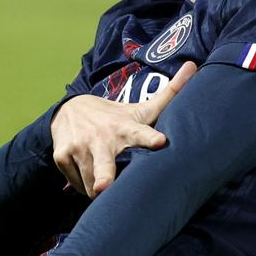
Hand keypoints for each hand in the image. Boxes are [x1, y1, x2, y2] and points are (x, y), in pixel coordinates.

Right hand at [51, 62, 196, 198]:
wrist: (67, 111)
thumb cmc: (114, 117)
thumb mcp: (139, 109)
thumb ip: (169, 94)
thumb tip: (194, 66)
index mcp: (125, 127)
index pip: (140, 132)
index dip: (150, 138)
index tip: (160, 141)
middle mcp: (101, 138)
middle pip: (104, 165)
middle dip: (104, 176)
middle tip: (105, 187)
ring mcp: (79, 147)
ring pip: (93, 185)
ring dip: (100, 189)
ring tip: (106, 182)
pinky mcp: (62, 156)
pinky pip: (79, 186)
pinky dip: (85, 186)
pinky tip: (88, 174)